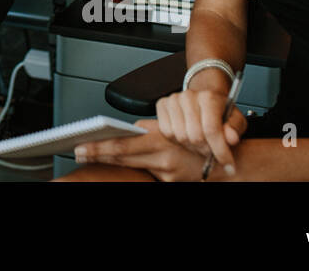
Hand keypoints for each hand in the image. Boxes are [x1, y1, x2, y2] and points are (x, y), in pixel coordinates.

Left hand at [73, 120, 210, 181]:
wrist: (232, 164)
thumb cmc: (206, 139)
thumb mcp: (178, 127)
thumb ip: (153, 129)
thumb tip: (132, 129)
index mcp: (161, 140)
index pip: (122, 144)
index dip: (99, 146)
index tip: (82, 145)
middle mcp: (161, 157)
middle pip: (121, 156)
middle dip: (96, 154)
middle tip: (76, 152)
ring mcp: (165, 172)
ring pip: (130, 164)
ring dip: (109, 160)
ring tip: (88, 156)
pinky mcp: (170, 181)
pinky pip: (146, 172)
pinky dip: (132, 167)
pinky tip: (117, 163)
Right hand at [155, 87, 247, 173]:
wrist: (203, 100)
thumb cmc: (219, 112)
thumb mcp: (235, 120)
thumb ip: (235, 128)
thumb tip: (231, 138)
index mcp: (209, 97)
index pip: (211, 129)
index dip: (220, 151)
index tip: (228, 165)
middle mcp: (189, 96)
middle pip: (195, 136)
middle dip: (206, 150)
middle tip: (212, 151)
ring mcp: (173, 100)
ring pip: (180, 136)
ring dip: (192, 146)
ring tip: (201, 143)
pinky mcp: (162, 105)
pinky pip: (167, 132)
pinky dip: (177, 140)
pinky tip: (187, 135)